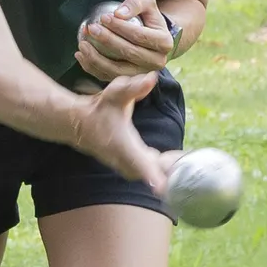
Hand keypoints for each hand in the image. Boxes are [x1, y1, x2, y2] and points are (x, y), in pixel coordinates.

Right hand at [68, 72, 180, 195]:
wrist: (79, 123)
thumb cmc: (99, 108)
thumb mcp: (116, 93)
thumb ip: (134, 87)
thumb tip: (152, 78)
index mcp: (123, 145)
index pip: (139, 163)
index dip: (151, 176)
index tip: (163, 189)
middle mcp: (124, 160)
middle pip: (150, 175)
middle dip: (169, 175)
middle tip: (187, 169)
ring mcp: (126, 165)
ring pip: (150, 176)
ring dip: (166, 173)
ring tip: (182, 164)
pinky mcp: (129, 166)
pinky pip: (148, 174)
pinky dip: (161, 171)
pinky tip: (172, 162)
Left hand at [75, 0, 173, 83]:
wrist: (151, 37)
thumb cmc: (147, 17)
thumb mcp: (147, 2)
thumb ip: (136, 3)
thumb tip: (119, 13)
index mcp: (165, 43)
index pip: (140, 36)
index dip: (120, 27)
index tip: (103, 17)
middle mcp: (157, 62)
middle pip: (129, 53)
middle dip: (107, 41)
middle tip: (91, 29)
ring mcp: (142, 74)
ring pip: (117, 70)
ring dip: (96, 58)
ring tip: (82, 43)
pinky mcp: (128, 81)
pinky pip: (107, 76)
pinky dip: (91, 67)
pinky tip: (80, 55)